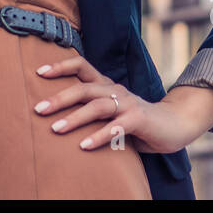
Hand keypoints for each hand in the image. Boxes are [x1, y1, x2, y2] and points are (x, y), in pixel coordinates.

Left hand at [33, 54, 197, 155]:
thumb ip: (91, 112)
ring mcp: (127, 103)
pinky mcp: (139, 119)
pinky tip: (84, 146)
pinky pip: (116, 127)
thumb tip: (58, 118)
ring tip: (55, 129)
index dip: (61, 66)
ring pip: (97, 106)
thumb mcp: (111, 113)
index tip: (38, 72)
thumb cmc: (136, 121)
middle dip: (59, 98)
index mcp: (107, 85)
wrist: (175, 124)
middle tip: (38, 109)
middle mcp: (115, 90)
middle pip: (83, 88)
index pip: (82, 66)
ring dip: (75, 118)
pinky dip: (99, 136)